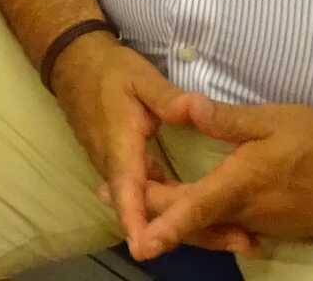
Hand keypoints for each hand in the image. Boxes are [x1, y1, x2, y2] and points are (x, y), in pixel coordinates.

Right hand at [50, 38, 226, 256]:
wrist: (75, 63)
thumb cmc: (108, 71)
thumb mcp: (140, 77)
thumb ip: (168, 97)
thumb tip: (195, 110)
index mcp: (120, 145)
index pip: (127, 189)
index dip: (136, 219)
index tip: (146, 248)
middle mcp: (115, 165)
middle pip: (146, 210)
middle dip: (185, 231)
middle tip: (237, 242)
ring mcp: (117, 169)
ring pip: (147, 206)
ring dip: (183, 223)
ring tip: (233, 235)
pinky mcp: (123, 168)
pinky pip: (146, 196)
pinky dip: (172, 209)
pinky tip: (201, 212)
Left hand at [128, 96, 312, 260]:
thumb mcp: (273, 119)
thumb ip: (227, 118)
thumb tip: (186, 108)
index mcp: (243, 185)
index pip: (193, 209)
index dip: (162, 224)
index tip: (136, 243)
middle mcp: (250, 213)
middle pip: (193, 219)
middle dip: (152, 211)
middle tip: (109, 196)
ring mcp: (266, 224)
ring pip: (212, 227)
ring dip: (179, 215)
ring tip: (145, 196)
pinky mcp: (279, 227)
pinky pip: (234, 228)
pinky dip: (209, 220)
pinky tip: (194, 207)